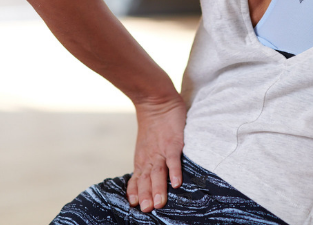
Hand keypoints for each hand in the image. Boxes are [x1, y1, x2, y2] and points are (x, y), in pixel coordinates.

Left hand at [128, 96, 186, 212]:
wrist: (155, 102)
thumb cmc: (153, 126)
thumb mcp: (146, 147)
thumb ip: (147, 162)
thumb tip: (146, 178)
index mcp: (142, 159)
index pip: (137, 179)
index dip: (136, 192)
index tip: (136, 206)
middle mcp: (149, 158)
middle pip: (147, 180)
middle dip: (146, 196)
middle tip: (147, 210)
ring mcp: (161, 151)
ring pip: (158, 173)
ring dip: (158, 188)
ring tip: (159, 203)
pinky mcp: (173, 143)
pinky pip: (174, 160)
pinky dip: (175, 171)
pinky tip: (177, 183)